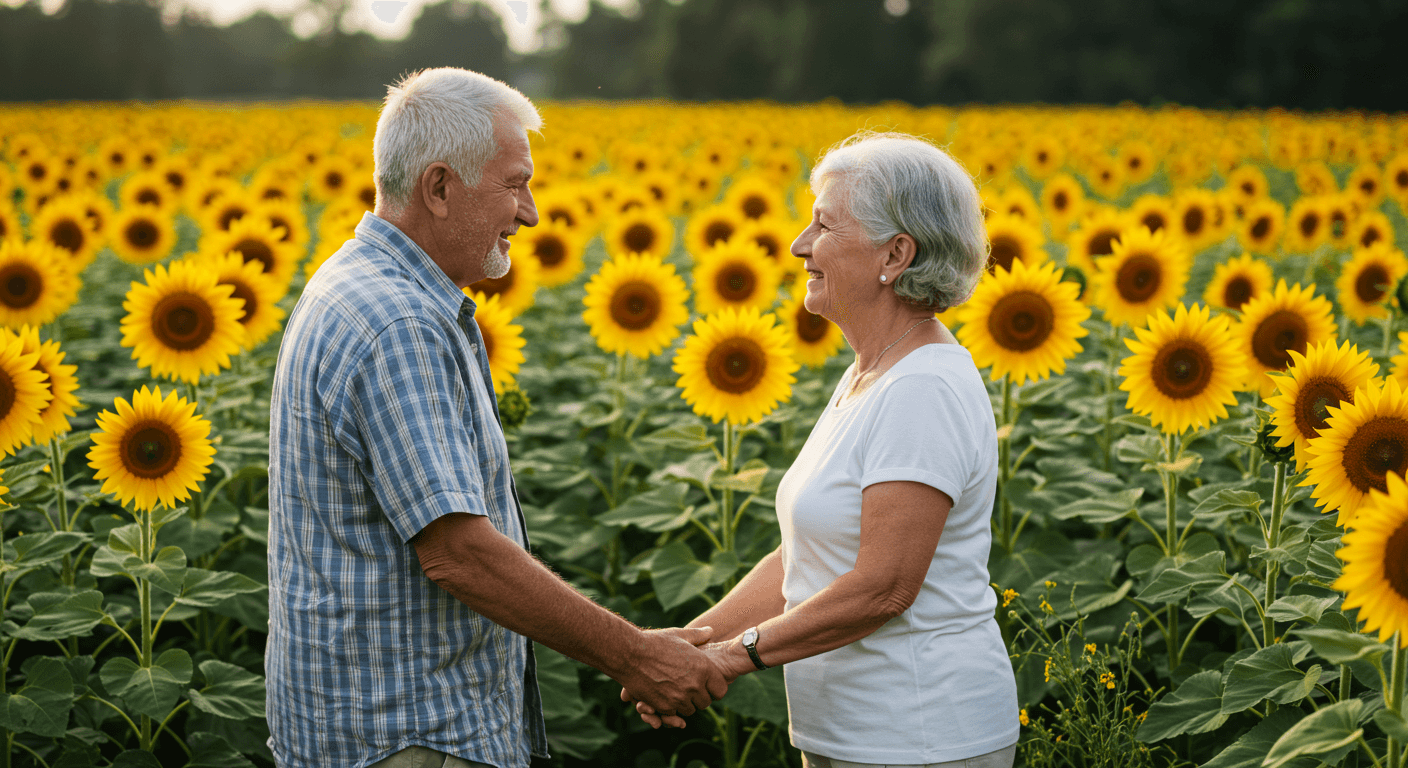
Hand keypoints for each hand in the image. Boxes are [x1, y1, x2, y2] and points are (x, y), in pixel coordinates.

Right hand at [626, 634, 755, 728]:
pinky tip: (663, 694)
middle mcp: (694, 685)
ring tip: (675, 690)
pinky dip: (669, 708)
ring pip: (689, 710)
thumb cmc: (654, 642)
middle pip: (705, 703)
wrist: (629, 654)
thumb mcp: (678, 635)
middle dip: (698, 697)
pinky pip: (673, 714)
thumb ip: (697, 635)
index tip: (706, 684)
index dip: (714, 688)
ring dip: (684, 704)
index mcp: (703, 667)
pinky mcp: (664, 706)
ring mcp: (679, 697)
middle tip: (688, 688)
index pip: (721, 690)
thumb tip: (710, 631)